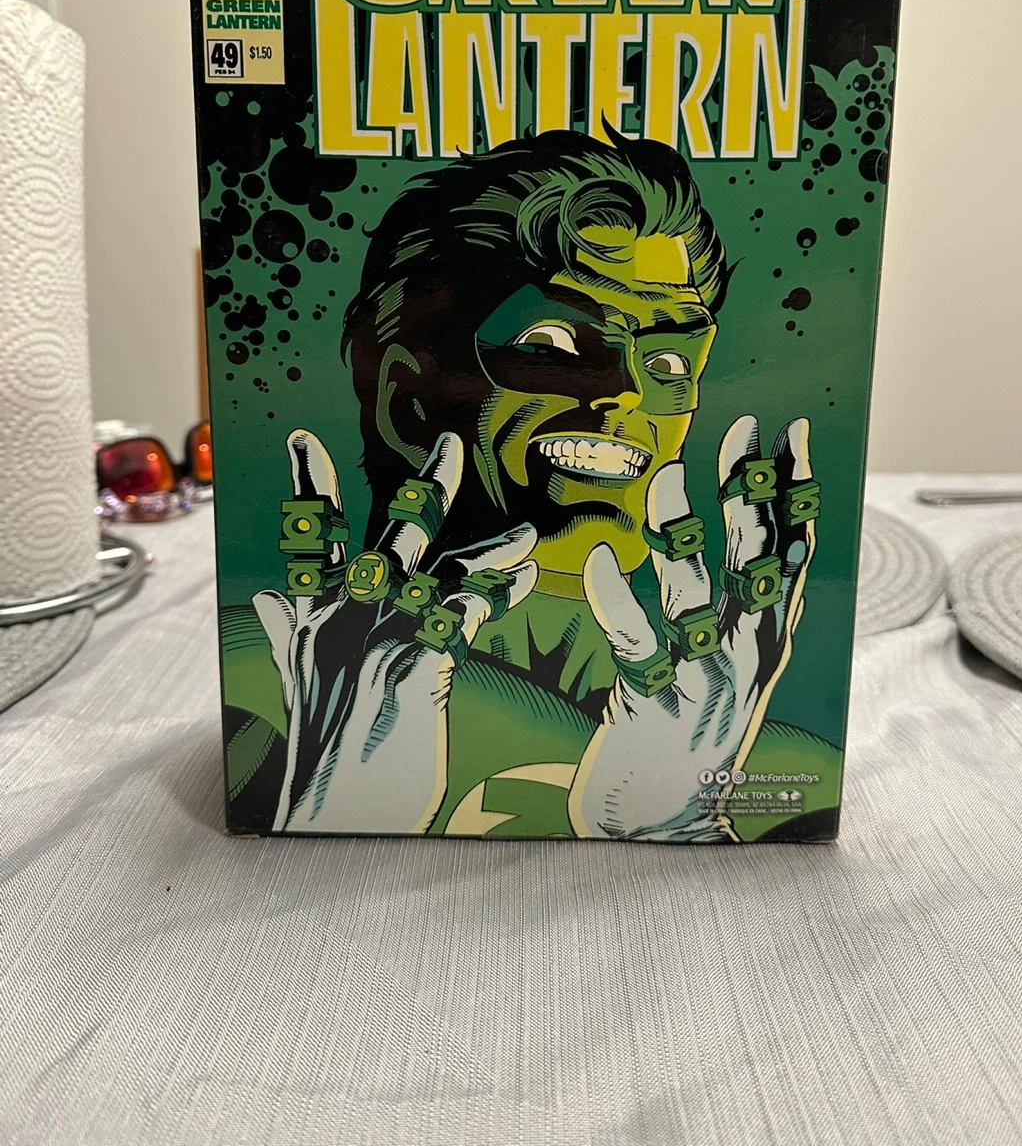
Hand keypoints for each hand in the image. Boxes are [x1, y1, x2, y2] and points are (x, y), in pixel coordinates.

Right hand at [253, 429, 536, 833]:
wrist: (324, 806)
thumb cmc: (319, 750)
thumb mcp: (298, 683)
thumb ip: (289, 633)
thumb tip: (270, 595)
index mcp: (318, 617)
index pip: (315, 538)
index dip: (311, 485)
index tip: (305, 439)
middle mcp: (349, 617)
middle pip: (393, 538)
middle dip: (428, 490)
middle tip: (451, 445)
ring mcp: (383, 637)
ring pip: (446, 573)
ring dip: (491, 551)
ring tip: (526, 537)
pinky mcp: (415, 666)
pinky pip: (466, 617)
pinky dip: (496, 596)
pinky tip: (519, 586)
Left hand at [569, 415, 814, 841]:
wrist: (661, 815)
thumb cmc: (690, 724)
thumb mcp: (734, 662)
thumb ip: (742, 600)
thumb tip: (757, 530)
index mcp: (767, 640)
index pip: (791, 553)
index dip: (793, 492)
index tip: (792, 435)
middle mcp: (746, 657)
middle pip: (753, 560)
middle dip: (749, 491)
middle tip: (743, 430)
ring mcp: (703, 683)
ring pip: (695, 592)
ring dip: (682, 529)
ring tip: (669, 475)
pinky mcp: (654, 707)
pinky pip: (634, 642)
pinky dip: (617, 598)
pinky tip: (601, 559)